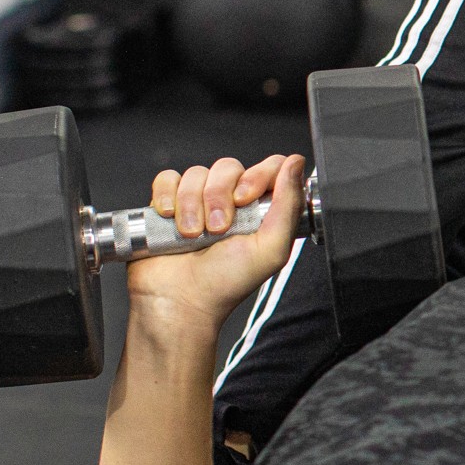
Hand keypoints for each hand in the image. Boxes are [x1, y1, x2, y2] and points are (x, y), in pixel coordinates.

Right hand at [126, 153, 304, 338]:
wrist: (179, 301)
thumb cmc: (226, 284)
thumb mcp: (271, 249)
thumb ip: (289, 204)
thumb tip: (296, 163)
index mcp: (259, 209)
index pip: (268, 167)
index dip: (257, 175)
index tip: (246, 200)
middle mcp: (230, 201)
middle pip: (229, 167)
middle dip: (219, 197)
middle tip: (218, 229)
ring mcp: (197, 202)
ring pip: (197, 173)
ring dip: (192, 205)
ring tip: (192, 235)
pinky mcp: (167, 204)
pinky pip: (167, 178)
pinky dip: (167, 196)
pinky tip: (170, 218)